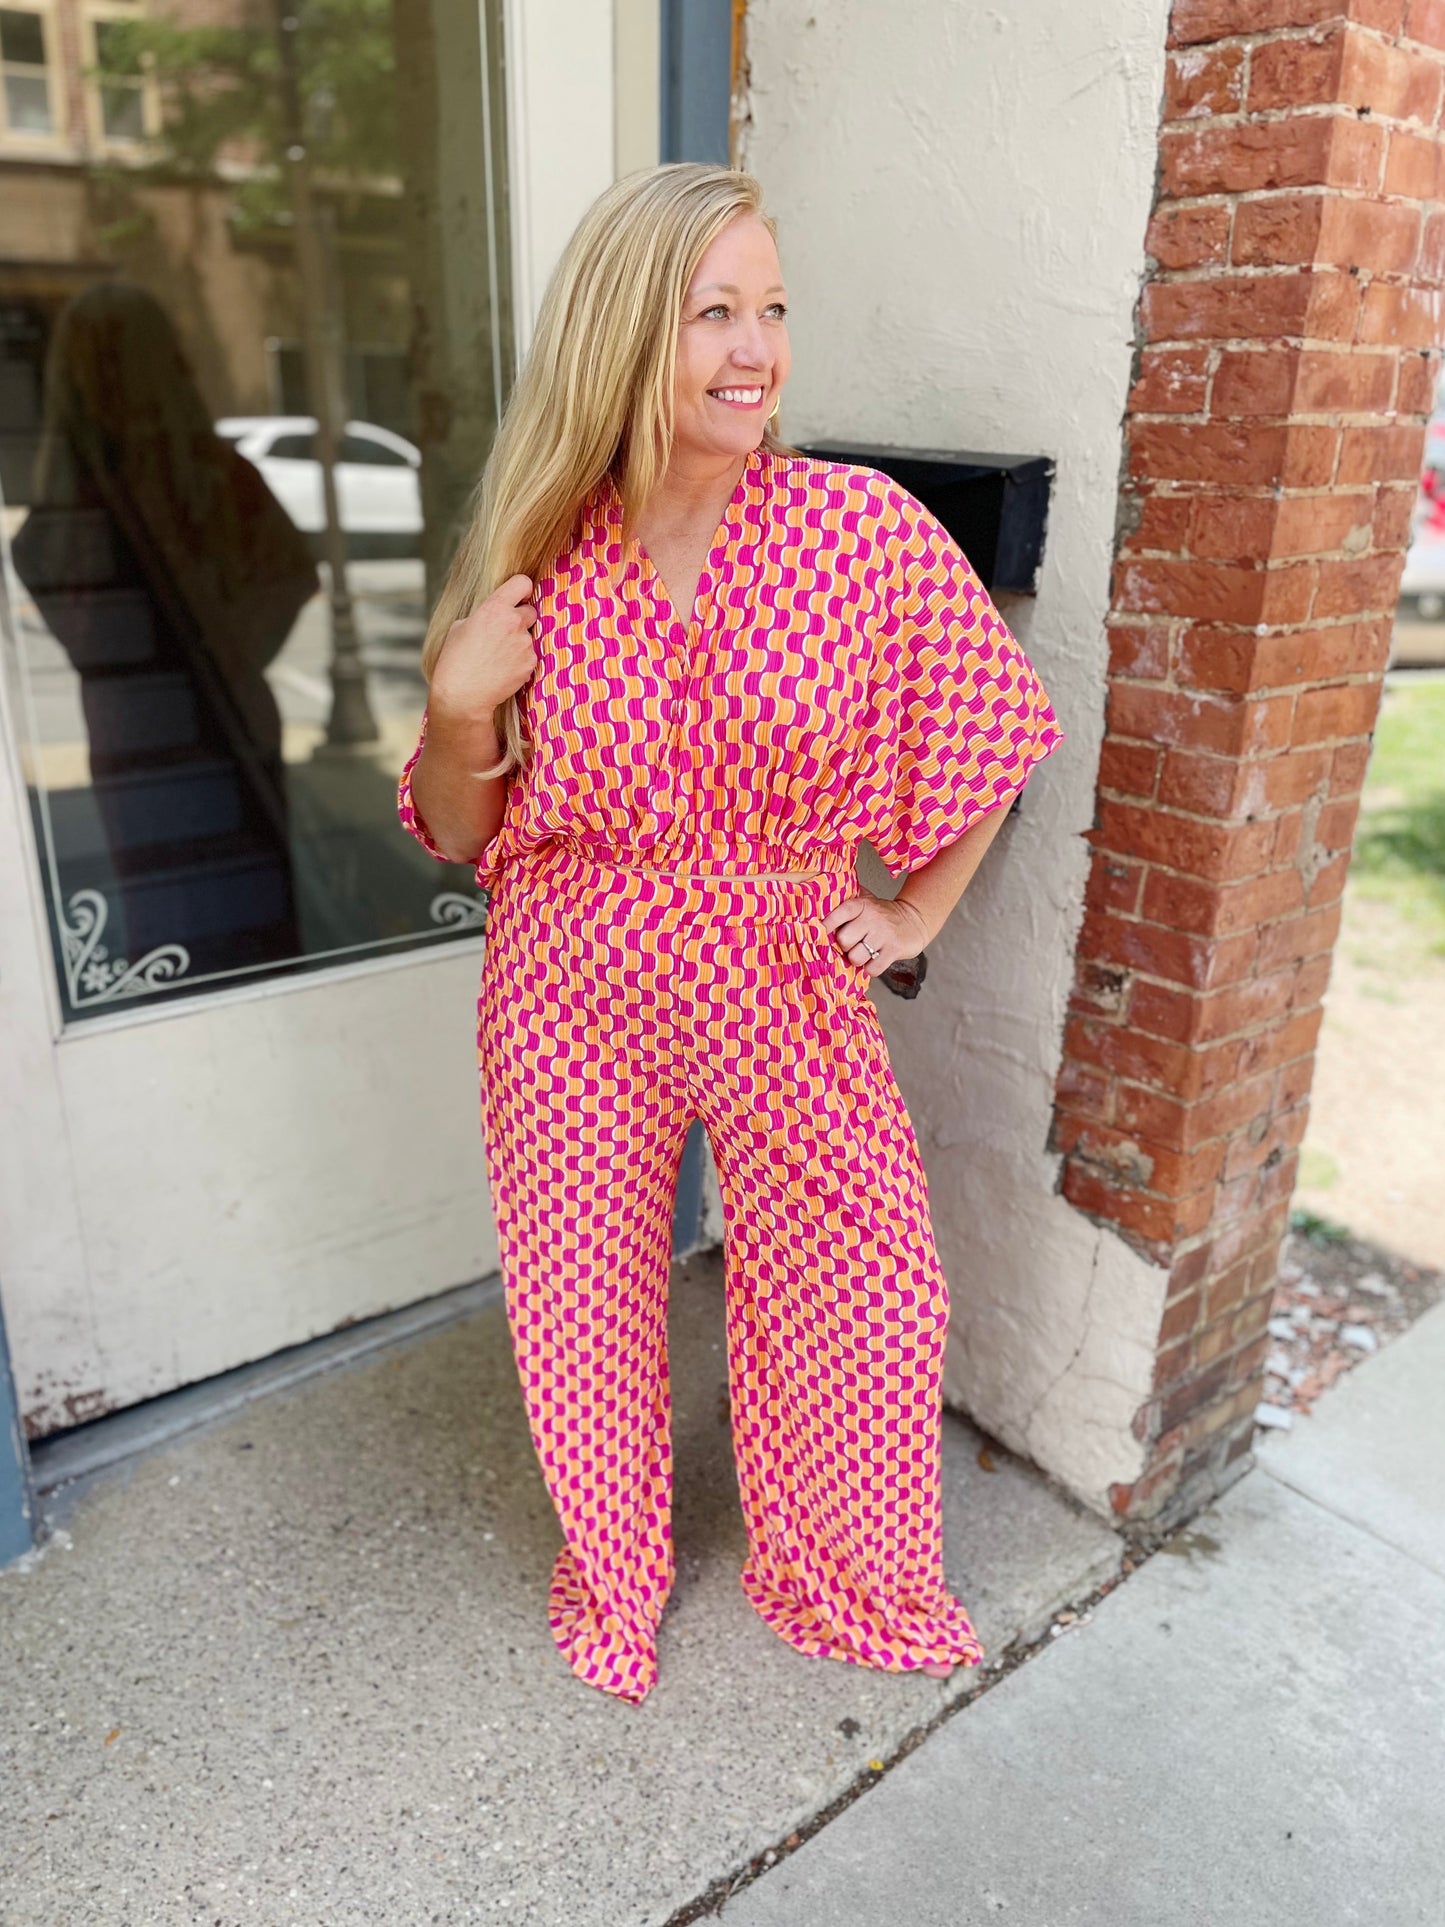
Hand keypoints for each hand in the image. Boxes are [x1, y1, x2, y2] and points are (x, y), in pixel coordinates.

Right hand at [427, 573, 538, 721]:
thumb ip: (484, 614)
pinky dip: (521, 660)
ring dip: (519, 642)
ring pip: (529, 635)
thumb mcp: (460, 627)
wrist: (463, 695)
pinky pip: (530, 655)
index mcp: (494, 608)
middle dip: (521, 618)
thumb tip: (495, 614)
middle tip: (505, 632)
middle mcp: (513, 622)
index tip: (518, 596)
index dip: (521, 589)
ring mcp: (525, 643)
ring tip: (498, 656)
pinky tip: (503, 668)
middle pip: (531, 610)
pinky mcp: (530, 662)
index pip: (522, 583)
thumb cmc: (455, 660)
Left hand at [821, 889, 930, 978]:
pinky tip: (874, 960)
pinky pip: (872, 969)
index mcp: (861, 905)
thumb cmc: (883, 913)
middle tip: (852, 944)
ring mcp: (883, 935)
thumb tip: (817, 897)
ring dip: (857, 960)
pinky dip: (871, 969)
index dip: (826, 926)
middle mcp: (871, 918)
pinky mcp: (894, 950)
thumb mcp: (866, 899)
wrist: (914, 920)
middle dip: (845, 947)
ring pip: (856, 957)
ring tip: (864, 953)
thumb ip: (845, 898)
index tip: (821, 934)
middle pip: (843, 941)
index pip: (837, 915)